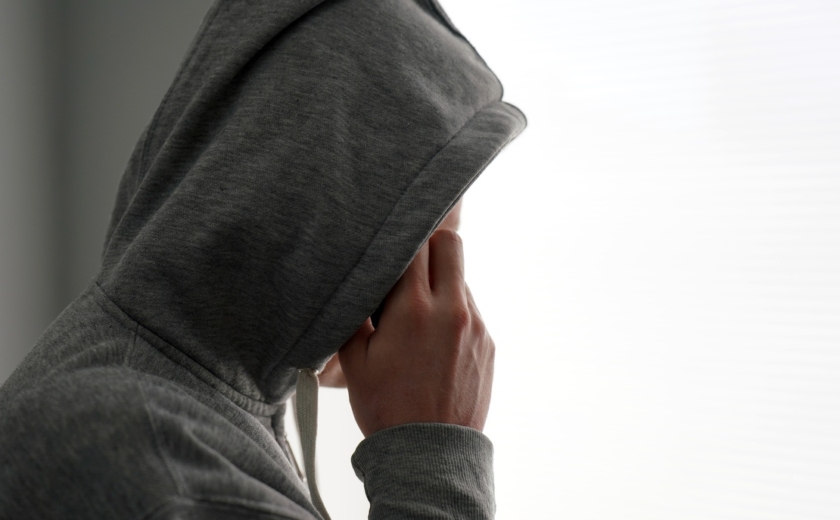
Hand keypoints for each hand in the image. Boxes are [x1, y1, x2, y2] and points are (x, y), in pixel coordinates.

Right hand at [338, 229, 494, 436]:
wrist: (429, 455)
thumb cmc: (385, 407)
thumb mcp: (354, 360)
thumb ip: (355, 311)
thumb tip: (359, 279)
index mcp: (414, 309)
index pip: (415, 244)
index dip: (398, 246)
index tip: (387, 258)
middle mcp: (453, 310)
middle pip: (450, 244)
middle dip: (428, 249)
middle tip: (407, 273)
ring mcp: (476, 327)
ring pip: (461, 278)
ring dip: (440, 284)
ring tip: (417, 319)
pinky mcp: (488, 344)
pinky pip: (471, 309)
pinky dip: (452, 312)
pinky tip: (433, 343)